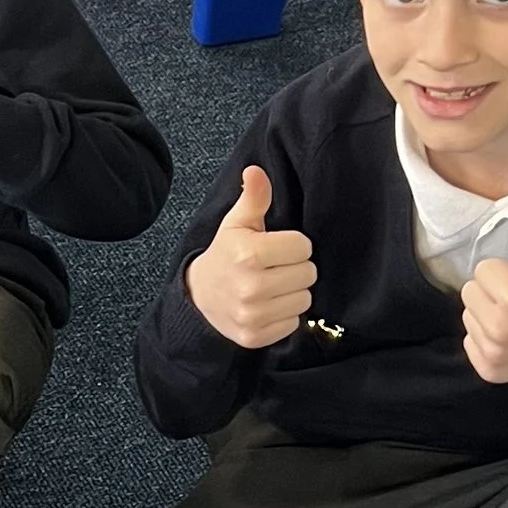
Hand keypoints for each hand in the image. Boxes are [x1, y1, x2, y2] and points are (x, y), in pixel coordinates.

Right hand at [185, 164, 314, 348]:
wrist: (199, 298)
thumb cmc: (225, 256)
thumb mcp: (236, 224)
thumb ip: (253, 197)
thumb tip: (255, 170)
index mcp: (249, 254)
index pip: (303, 246)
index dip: (293, 245)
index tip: (275, 248)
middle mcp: (251, 287)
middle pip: (308, 273)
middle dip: (295, 268)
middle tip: (274, 268)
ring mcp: (253, 316)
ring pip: (304, 299)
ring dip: (293, 292)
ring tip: (272, 286)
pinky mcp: (256, 337)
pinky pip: (293, 322)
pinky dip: (284, 315)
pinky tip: (268, 306)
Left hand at [461, 212, 507, 382]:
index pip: (483, 269)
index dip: (503, 272)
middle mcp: (499, 328)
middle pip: (470, 292)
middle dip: (490, 291)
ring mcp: (493, 352)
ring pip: (468, 316)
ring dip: (485, 313)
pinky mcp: (488, 369)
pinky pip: (469, 341)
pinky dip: (484, 338)